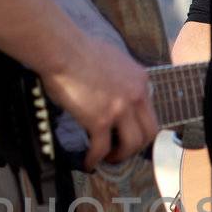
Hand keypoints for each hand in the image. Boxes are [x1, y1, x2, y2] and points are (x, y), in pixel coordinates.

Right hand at [38, 35, 156, 169]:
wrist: (61, 49)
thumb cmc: (77, 49)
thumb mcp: (112, 59)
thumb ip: (120, 77)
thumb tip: (113, 89)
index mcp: (140, 79)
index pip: (150, 111)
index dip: (139, 126)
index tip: (127, 132)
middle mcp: (135, 95)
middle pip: (149, 132)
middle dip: (136, 146)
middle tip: (122, 150)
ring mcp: (119, 109)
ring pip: (132, 144)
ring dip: (120, 155)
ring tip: (107, 158)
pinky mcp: (100, 120)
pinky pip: (101, 148)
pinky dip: (95, 159)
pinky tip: (88, 162)